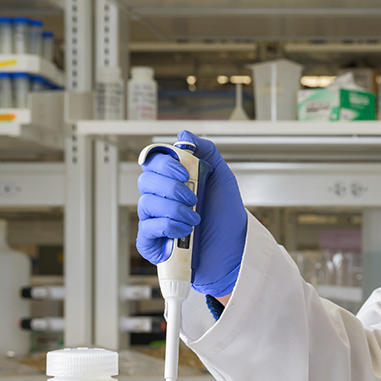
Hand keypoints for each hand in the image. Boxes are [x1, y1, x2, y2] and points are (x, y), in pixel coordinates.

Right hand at [137, 131, 246, 296]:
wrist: (234, 246)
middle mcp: (160, 198)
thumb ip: (206, 151)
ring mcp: (154, 220)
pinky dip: (166, 227)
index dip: (164, 163)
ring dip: (175, 210)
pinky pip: (145, 230)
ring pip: (146, 204)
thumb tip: (184, 135)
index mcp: (171, 180)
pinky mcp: (152, 243)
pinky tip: (183, 230)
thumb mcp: (222, 177)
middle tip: (194, 198)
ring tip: (195, 219)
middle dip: (172, 188)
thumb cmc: (226, 214)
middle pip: (145, 181)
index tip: (184, 171)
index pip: (152, 162)